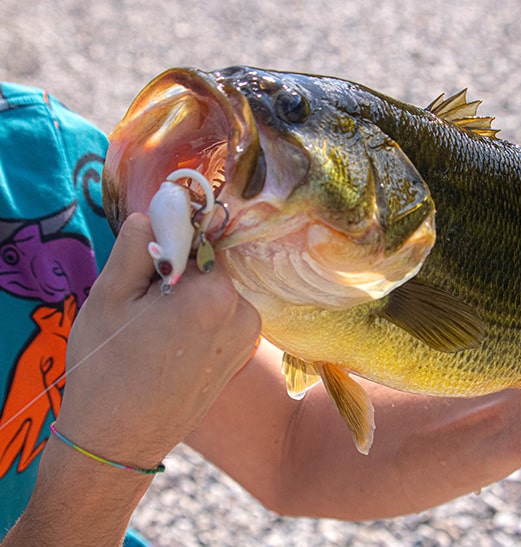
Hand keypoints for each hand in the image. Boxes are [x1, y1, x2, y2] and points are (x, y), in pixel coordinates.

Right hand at [56, 212, 260, 467]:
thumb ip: (139, 246)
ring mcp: (249, 339)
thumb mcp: (111, 296)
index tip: (150, 254)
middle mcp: (245, 313)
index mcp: (216, 294)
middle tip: (145, 302)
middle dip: (179, 273)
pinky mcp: (244, 357)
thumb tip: (159, 212)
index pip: (201, 239)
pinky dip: (200, 320)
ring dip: (189, 298)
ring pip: (216, 294)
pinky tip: (171, 345)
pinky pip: (223, 318)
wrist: (119, 440)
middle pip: (211, 268)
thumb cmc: (109, 368)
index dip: (172, 241)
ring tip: (155, 330)